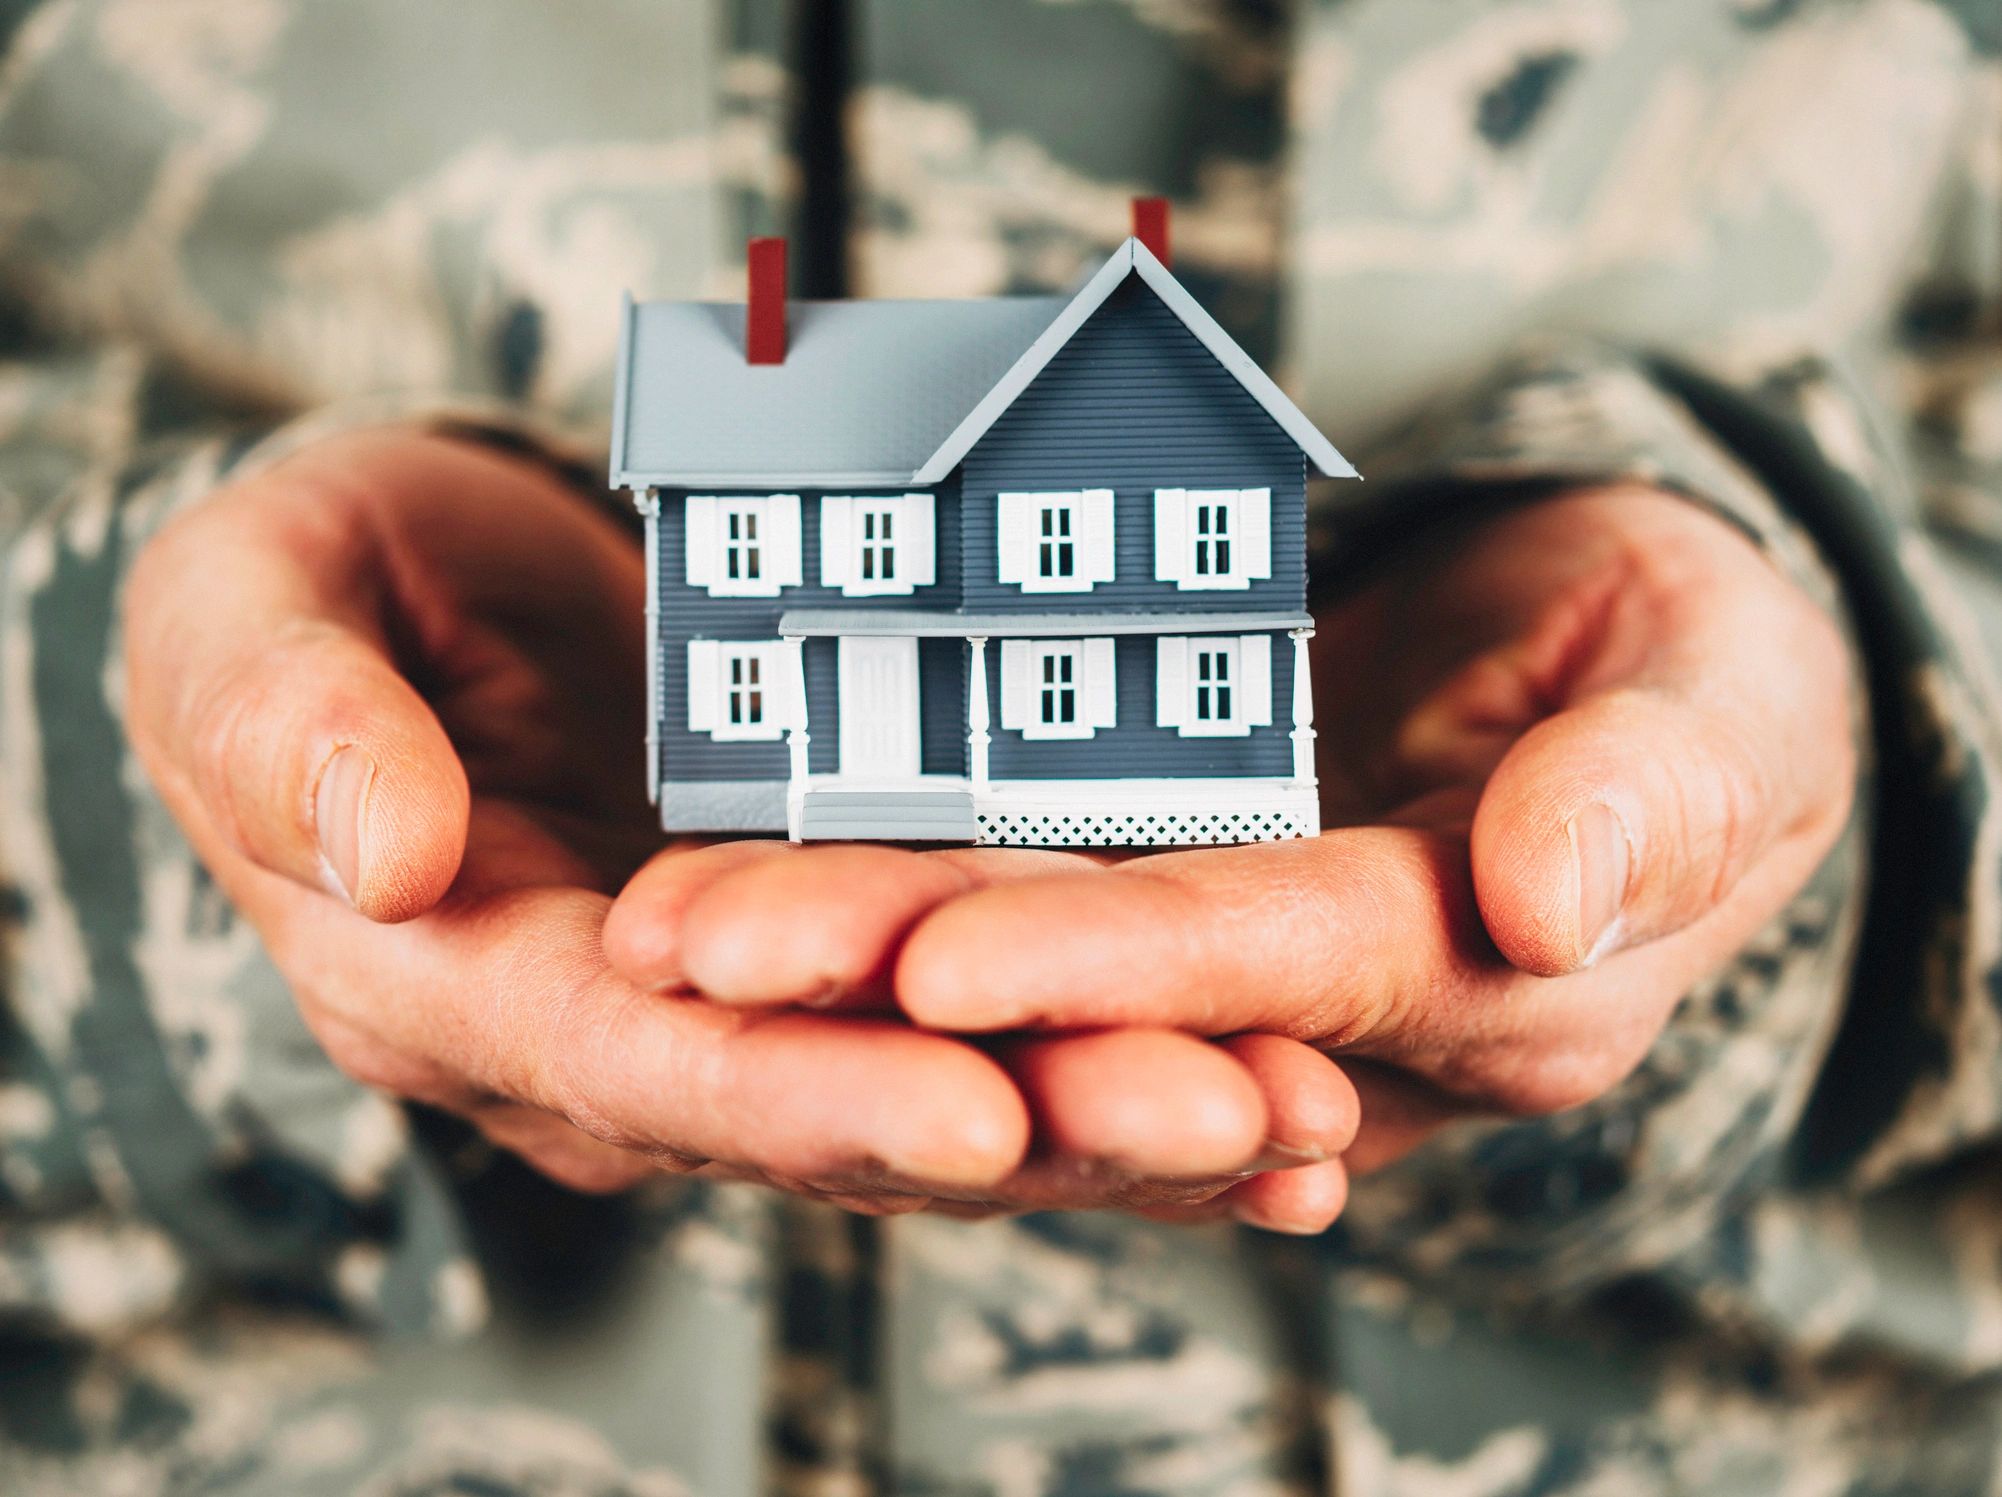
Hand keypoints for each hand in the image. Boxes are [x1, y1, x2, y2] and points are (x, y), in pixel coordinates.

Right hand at [124, 428, 1355, 1220]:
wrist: (409, 593)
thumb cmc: (316, 594)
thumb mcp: (247, 612)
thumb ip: (291, 730)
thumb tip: (385, 849)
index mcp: (465, 980)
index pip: (645, 1066)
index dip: (807, 1094)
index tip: (974, 1108)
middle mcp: (621, 1040)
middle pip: (842, 1114)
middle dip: (1043, 1126)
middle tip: (1244, 1122)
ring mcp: (746, 1007)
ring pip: (948, 1088)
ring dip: (1128, 1109)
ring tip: (1309, 1119)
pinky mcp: (842, 950)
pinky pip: (992, 1021)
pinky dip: (1127, 1051)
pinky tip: (1285, 1088)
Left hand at [605, 486, 1855, 1174]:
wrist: (1639, 668)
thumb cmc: (1701, 674)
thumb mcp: (1722, 705)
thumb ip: (1656, 796)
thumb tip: (1552, 900)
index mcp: (1493, 992)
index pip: (1277, 976)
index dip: (1108, 971)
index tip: (931, 964)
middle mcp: (1338, 1021)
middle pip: (1101, 1001)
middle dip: (891, 984)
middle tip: (686, 953)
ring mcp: (1237, 969)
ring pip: (1024, 975)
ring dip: (838, 953)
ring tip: (661, 930)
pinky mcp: (1170, 900)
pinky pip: (1016, 906)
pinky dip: (883, 900)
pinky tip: (739, 876)